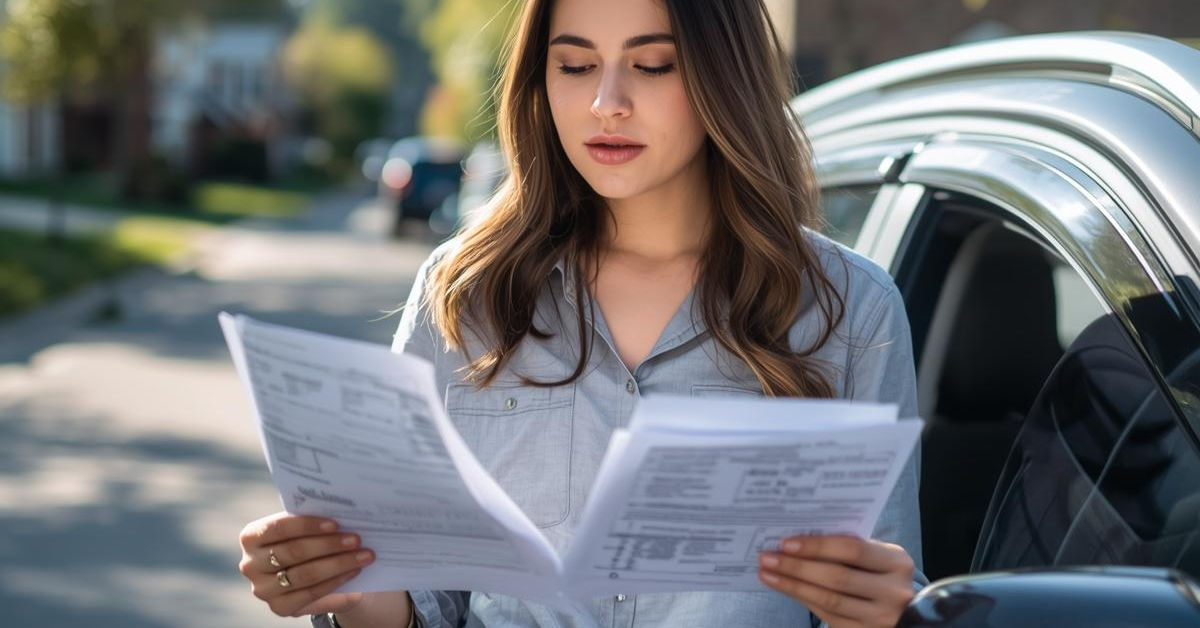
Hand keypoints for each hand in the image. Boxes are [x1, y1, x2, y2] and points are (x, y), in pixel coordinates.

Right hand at [238, 512, 375, 616]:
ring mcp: (262, 589)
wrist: (313, 573)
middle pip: (293, 552)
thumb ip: (315, 521)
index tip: (335, 523)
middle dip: (329, 545)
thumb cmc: (309, 540)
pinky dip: (336, 581)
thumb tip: (344, 513)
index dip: (307, 525)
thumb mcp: (308, 528)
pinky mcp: (278, 607)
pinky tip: (354, 571)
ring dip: (338, 563)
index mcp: (252, 536)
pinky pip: (310, 593)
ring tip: (363, 555)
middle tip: (356, 539)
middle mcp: (250, 564)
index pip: (278, 527)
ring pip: (304, 574)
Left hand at [758, 535, 915, 627]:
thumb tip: (798, 538)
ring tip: (767, 573)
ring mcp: (880, 618)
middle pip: (837, 578)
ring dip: (792, 586)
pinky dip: (802, 599)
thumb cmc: (880, 572)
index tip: (786, 542)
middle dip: (797, 567)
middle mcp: (893, 592)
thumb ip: (848, 546)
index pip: (853, 550)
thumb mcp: (877, 555)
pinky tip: (784, 588)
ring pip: (828, 600)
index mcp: (896, 563)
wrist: (903, 610)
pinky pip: (827, 615)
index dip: (817, 546)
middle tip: (768, 558)